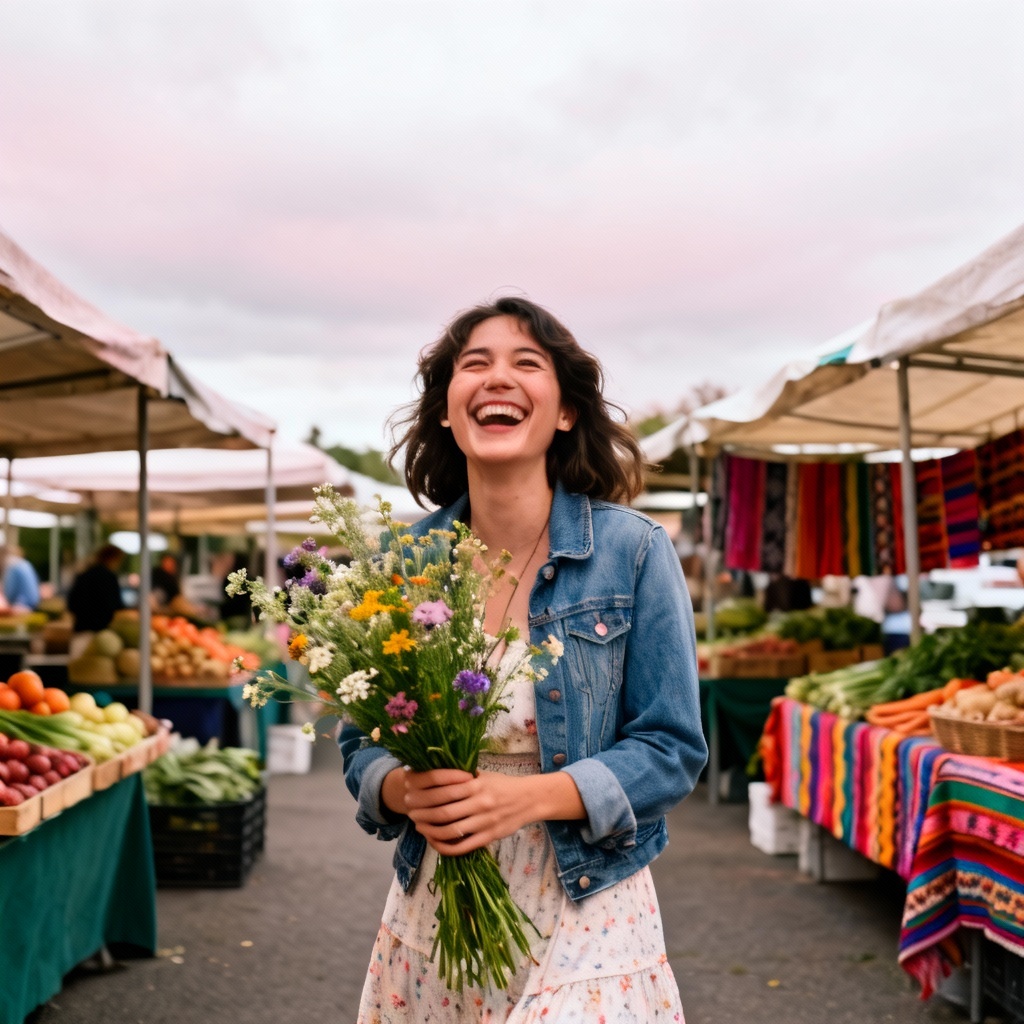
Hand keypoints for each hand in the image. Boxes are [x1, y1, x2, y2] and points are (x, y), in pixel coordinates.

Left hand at [381, 765, 584, 855]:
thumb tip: (435, 774)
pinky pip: (464, 846)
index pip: (444, 790)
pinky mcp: (490, 837)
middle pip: (444, 812)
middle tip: (411, 813)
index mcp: (477, 785)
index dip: (425, 795)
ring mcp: (485, 822)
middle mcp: (480, 803)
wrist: (530, 799)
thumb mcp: (484, 775)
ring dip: (431, 831)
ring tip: (420, 827)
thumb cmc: (503, 785)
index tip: (412, 795)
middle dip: (423, 814)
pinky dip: (446, 847)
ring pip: (452, 831)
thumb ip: (463, 777)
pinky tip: (436, 843)